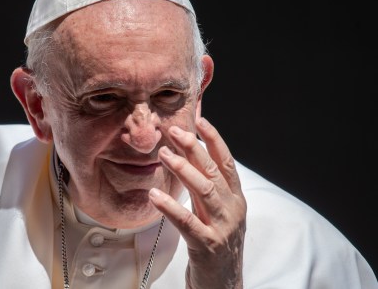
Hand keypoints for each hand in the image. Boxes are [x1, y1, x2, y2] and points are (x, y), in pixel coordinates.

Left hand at [149, 117, 245, 288]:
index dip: (214, 139)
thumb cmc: (215, 245)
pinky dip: (170, 207)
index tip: (199, 119)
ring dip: (183, 169)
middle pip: (214, 172)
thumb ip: (207, 190)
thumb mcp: (216, 214)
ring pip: (204, 191)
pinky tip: (154, 195)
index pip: (227, 163)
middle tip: (173, 130)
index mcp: (236, 200)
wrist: (224, 286)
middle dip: (194, 148)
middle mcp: (233, 210)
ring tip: (163, 154)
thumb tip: (190, 160)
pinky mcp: (208, 246)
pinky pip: (187, 223)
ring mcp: (223, 228)